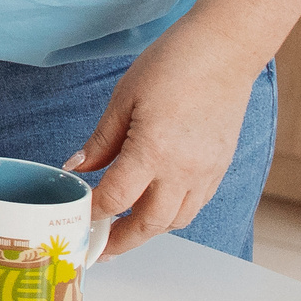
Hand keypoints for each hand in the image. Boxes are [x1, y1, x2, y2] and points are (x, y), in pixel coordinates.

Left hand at [64, 25, 262, 256]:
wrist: (224, 51)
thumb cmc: (172, 65)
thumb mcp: (124, 98)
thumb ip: (101, 140)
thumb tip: (76, 168)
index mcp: (153, 152)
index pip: (117, 199)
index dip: (93, 214)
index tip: (76, 220)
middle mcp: (184, 171)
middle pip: (150, 223)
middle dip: (122, 241)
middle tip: (100, 249)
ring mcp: (207, 172)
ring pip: (177, 219)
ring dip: (150, 230)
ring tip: (125, 230)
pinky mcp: (220, 167)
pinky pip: (196, 204)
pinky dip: (174, 213)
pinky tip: (157, 205)